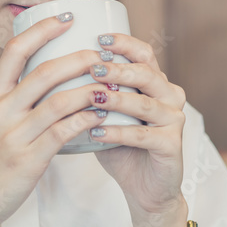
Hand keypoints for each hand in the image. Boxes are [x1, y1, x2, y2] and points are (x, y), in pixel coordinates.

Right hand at [0, 13, 110, 226]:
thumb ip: (12, 99)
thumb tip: (46, 77)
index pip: (15, 50)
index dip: (42, 29)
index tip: (66, 17)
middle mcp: (0, 110)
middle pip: (44, 71)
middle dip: (78, 58)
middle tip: (101, 53)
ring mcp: (13, 135)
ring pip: (59, 101)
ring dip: (90, 90)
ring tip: (110, 85)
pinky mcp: (27, 160)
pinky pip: (63, 132)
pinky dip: (85, 120)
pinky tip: (100, 116)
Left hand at [88, 31, 187, 221]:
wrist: (144, 188)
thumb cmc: (119, 144)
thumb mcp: (106, 112)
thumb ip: (92, 90)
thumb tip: (52, 67)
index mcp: (155, 82)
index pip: (143, 53)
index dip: (123, 43)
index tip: (98, 38)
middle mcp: (170, 95)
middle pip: (146, 73)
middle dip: (118, 69)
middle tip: (93, 68)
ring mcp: (174, 120)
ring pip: (145, 103)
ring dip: (117, 99)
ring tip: (92, 97)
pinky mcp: (172, 145)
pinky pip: (142, 135)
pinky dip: (117, 132)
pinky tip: (95, 132)